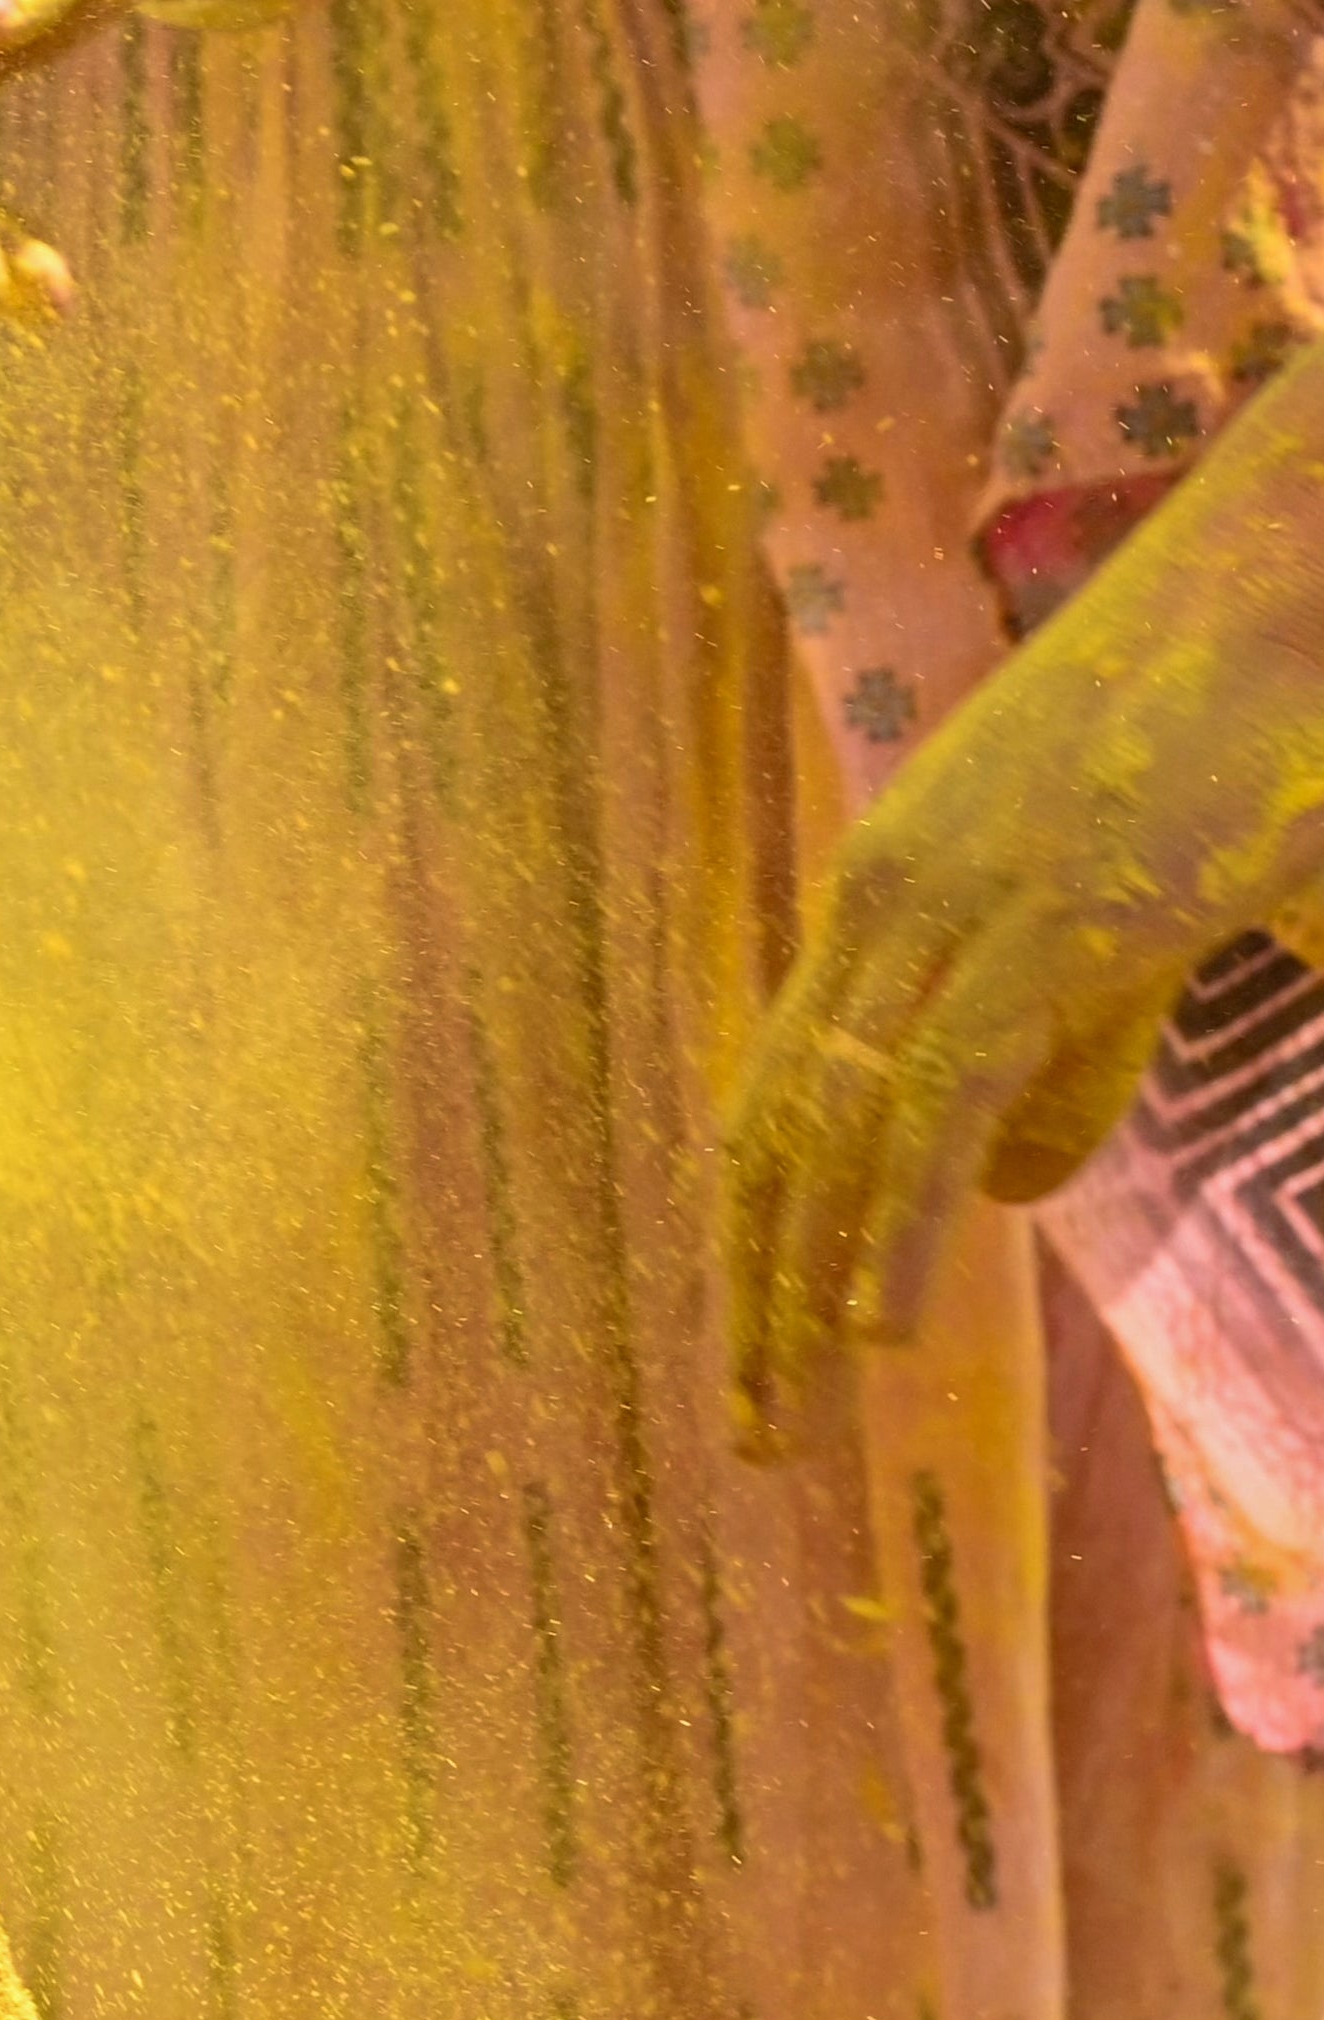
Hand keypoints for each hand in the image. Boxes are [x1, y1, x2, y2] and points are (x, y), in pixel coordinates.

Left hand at [722, 373, 1323, 1443]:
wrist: (1291, 586)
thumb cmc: (1233, 742)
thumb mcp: (1128, 929)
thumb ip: (1066, 1056)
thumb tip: (1000, 1192)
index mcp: (889, 900)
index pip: (783, 1094)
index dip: (760, 1227)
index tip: (756, 1346)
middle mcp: (885, 902)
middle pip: (774, 1127)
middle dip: (750, 1288)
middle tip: (749, 1433)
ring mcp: (953, 906)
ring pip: (831, 1131)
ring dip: (797, 1286)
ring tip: (788, 1414)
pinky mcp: (1040, 918)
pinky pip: (933, 1096)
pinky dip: (884, 1220)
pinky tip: (869, 1326)